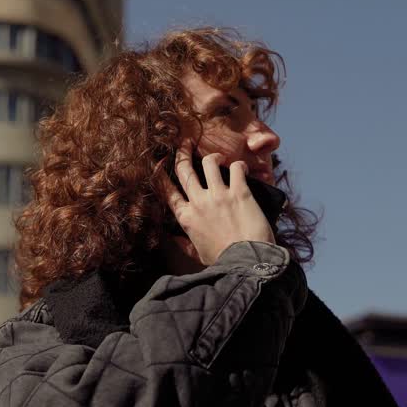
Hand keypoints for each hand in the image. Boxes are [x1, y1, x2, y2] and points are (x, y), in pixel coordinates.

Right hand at [160, 142, 275, 264]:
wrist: (247, 262)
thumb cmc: (223, 261)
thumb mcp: (198, 254)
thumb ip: (183, 244)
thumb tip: (172, 238)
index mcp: (186, 218)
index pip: (167, 191)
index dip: (161, 175)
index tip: (158, 164)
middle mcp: (199, 202)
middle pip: (184, 169)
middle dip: (183, 153)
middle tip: (185, 144)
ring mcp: (219, 195)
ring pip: (209, 163)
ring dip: (213, 157)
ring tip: (218, 158)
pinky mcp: (240, 192)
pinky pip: (236, 168)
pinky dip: (238, 165)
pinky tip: (241, 168)